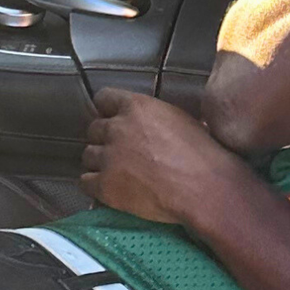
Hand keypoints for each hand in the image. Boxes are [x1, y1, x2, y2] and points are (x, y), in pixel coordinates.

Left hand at [81, 87, 255, 230]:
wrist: (205, 190)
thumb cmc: (203, 156)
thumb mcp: (180, 119)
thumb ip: (154, 116)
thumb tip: (148, 124)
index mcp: (137, 107)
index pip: (104, 99)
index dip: (108, 112)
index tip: (113, 120)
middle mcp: (117, 128)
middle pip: (94, 129)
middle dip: (105, 140)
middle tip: (121, 153)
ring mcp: (109, 157)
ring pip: (88, 156)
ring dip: (99, 163)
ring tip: (118, 174)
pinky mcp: (105, 185)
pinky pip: (85, 182)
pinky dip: (95, 186)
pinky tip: (111, 189)